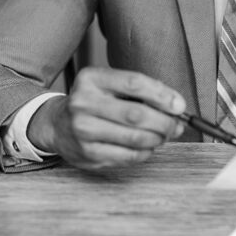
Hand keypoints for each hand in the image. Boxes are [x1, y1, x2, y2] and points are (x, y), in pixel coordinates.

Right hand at [28, 67, 185, 170]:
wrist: (56, 124)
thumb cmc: (92, 102)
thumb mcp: (109, 85)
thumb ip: (141, 91)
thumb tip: (176, 107)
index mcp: (91, 79)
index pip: (134, 83)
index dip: (162, 95)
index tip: (179, 105)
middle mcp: (83, 103)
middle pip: (137, 114)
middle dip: (165, 122)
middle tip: (176, 126)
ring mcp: (83, 131)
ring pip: (135, 138)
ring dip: (157, 139)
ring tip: (163, 136)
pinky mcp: (87, 154)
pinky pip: (128, 156)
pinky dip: (145, 152)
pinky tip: (146, 147)